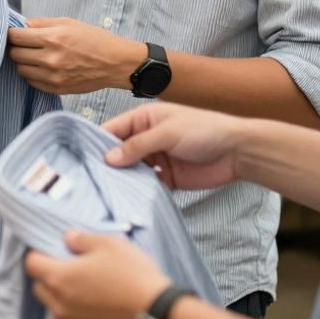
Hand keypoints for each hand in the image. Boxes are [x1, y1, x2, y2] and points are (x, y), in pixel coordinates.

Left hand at [7, 17, 142, 94]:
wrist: (116, 63)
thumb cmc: (94, 39)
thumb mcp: (69, 23)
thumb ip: (42, 23)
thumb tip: (22, 25)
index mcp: (52, 39)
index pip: (16, 37)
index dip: (11, 34)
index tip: (13, 33)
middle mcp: (50, 59)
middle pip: (15, 55)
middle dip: (16, 48)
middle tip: (23, 45)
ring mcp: (52, 76)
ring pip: (21, 70)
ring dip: (23, 62)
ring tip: (34, 56)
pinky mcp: (57, 88)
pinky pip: (32, 82)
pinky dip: (33, 75)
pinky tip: (42, 68)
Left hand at [25, 230, 173, 318]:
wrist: (156, 310)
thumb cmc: (133, 274)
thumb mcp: (109, 244)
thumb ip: (82, 238)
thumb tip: (68, 237)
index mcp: (60, 277)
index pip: (31, 263)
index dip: (38, 253)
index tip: (51, 249)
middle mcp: (60, 303)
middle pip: (39, 286)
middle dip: (48, 274)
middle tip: (69, 264)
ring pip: (52, 304)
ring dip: (60, 293)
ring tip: (84, 283)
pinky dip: (73, 309)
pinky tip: (92, 300)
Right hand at [104, 103, 245, 190]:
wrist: (237, 151)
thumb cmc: (205, 130)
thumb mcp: (168, 133)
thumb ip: (138, 145)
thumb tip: (109, 158)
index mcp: (144, 119)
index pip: (113, 129)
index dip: (98, 142)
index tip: (82, 158)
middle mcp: (147, 138)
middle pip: (119, 152)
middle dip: (108, 164)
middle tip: (90, 180)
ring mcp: (156, 159)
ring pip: (131, 170)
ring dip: (123, 179)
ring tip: (106, 192)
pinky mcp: (167, 178)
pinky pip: (147, 185)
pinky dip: (139, 191)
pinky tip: (130, 199)